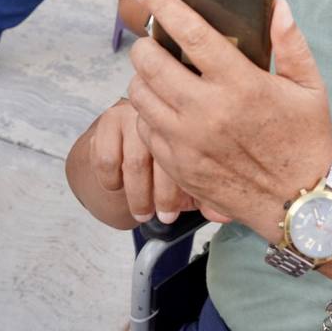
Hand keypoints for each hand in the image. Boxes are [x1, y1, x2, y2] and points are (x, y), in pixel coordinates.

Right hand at [89, 99, 197, 223]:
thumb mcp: (190, 174)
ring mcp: (137, 114)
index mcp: (190, 122)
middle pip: (164, 159)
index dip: (181, 190)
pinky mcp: (110, 119)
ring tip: (142, 212)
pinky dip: (112, 181)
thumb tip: (224, 215)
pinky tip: (119, 187)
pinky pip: (107, 160)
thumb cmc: (164, 159)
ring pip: (135, 163)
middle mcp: (164, 112)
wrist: (127, 140)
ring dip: (138, 195)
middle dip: (162, 197)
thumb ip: (207, 193)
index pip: (189, 157)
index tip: (175, 214)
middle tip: (164, 218)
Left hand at [127, 0, 331, 239]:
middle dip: (145, 45)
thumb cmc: (306, 141)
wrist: (299, 204)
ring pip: (139, 95)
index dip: (163, 4)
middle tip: (154, 42)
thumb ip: (292, 44)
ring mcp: (187, 141)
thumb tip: (278, 6)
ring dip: (143, 78)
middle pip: (150, 63)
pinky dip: (148, 113)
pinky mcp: (178, 165)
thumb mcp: (309, 88)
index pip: (191, 34)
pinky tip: (166, 110)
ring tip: (158, 75)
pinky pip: (145, 129)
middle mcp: (207, 111)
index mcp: (240, 85)